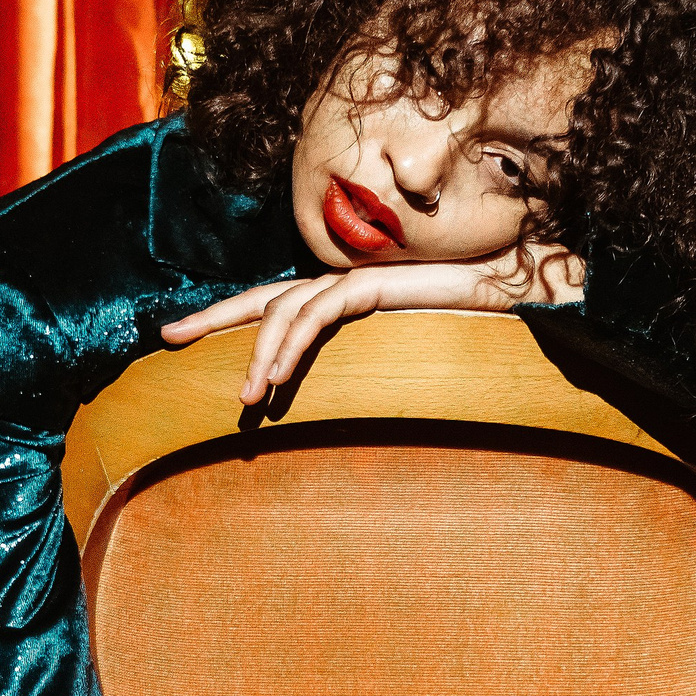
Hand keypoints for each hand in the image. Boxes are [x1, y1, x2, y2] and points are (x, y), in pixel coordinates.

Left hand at [161, 247, 583, 409]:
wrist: (529, 294)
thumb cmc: (476, 332)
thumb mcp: (409, 360)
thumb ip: (373, 373)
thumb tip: (349, 415)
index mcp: (346, 300)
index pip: (277, 307)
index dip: (230, 320)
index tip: (183, 339)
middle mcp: (345, 284)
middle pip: (265, 298)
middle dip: (213, 318)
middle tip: (167, 338)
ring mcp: (361, 280)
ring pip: (288, 309)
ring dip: (260, 355)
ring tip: (245, 402)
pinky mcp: (379, 285)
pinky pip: (323, 312)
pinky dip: (294, 343)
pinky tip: (276, 377)